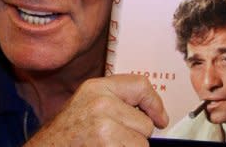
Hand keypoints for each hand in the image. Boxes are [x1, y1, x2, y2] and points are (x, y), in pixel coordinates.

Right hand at [25, 74, 168, 146]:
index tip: (160, 119)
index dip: (155, 103)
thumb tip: (152, 114)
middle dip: (136, 136)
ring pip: (142, 143)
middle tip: (113, 140)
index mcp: (96, 87)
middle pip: (145, 123)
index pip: (141, 84)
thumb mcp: (86, 105)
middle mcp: (101, 102)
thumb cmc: (65, 135)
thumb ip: (114, 102)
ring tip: (106, 146)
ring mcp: (104, 126)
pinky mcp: (106, 144)